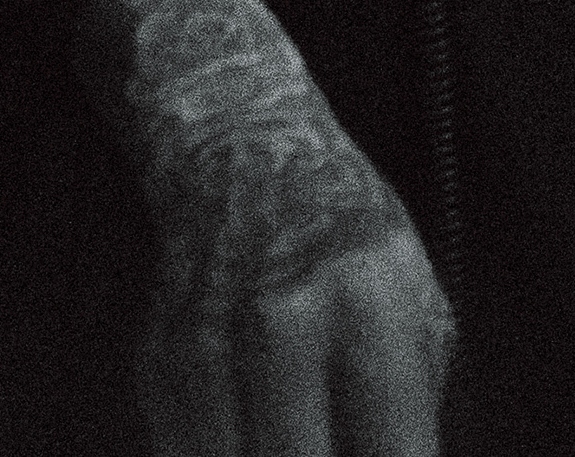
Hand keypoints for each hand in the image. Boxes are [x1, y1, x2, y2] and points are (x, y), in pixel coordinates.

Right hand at [67, 0, 456, 451]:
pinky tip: (254, 432)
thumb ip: (412, 401)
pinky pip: (188, 454)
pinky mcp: (161, 362)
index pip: (393, 453)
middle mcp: (284, 320)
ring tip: (303, 436)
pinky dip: (225, 450)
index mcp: (367, 300)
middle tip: (334, 450)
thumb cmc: (347, 232)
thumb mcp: (414, 293)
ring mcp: (213, 341)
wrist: (243, 148)